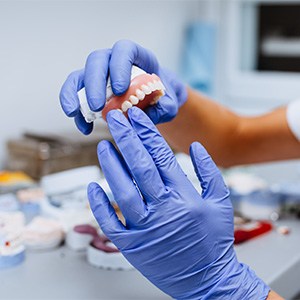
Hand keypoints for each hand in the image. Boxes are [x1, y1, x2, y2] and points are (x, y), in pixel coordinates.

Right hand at [59, 40, 186, 133]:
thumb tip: (146, 116)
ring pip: (80, 76)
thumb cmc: (161, 96)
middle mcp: (113, 61)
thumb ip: (164, 107)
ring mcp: (99, 74)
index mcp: (136, 57)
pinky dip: (77, 111)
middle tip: (98, 106)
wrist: (155, 100)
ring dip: (74, 95)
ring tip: (75, 114)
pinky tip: (84, 127)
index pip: (124, 50)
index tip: (120, 89)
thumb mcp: (169, 103)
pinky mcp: (90, 89)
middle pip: (97, 61)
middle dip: (94, 84)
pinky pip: (76, 95)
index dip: (119, 66)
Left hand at [88, 107, 269, 298]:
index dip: (147, 134)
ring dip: (110, 166)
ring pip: (122, 191)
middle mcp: (163, 210)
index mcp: (184, 197)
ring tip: (103, 145)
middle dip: (125, 139)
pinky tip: (93, 186)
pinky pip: (111, 223)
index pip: (161, 156)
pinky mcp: (132, 246)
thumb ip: (210, 172)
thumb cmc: (215, 240)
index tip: (136, 117)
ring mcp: (145, 229)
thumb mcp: (222, 202)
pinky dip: (100, 204)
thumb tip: (196, 147)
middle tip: (115, 119)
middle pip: (140, 167)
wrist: (208, 279)